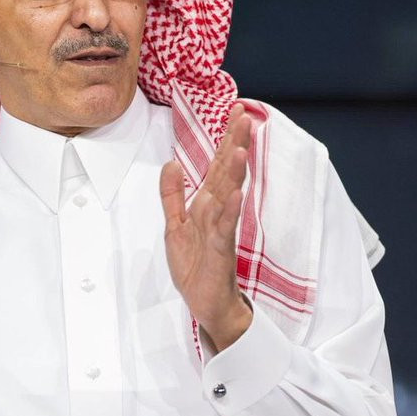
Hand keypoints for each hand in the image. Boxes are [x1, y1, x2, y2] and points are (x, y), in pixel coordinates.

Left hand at [159, 102, 253, 352]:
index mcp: (207, 204)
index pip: (218, 165)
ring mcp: (222, 230)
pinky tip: (235, 194)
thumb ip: (173, 196)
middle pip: (227, 172)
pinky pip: (225, 228)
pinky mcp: (221, 251)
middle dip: (235, 143)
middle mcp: (218, 212)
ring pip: (229, 195)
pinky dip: (230, 211)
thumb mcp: (175, 226)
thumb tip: (171, 164)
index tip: (235, 111)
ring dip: (235, 172)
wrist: (206, 304)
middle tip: (245, 115)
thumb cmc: (196, 268)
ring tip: (241, 148)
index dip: (225, 138)